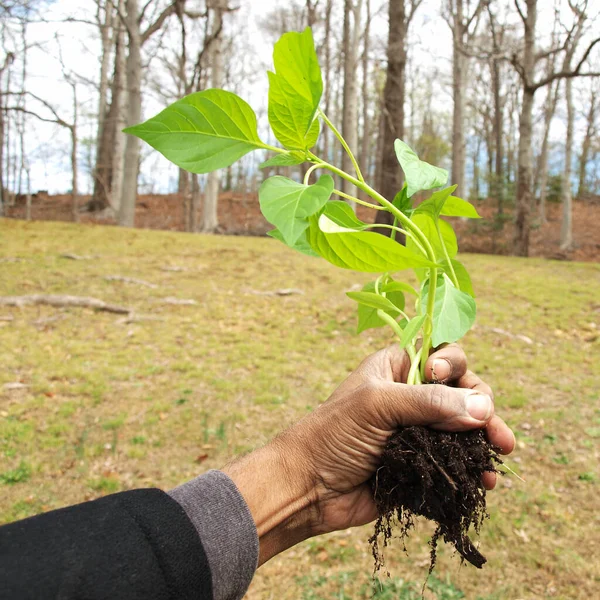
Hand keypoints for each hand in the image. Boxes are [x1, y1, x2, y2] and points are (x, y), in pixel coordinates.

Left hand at [223, 344, 514, 564]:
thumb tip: (484, 409)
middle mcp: (410, 397)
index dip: (452, 365)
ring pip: (463, 429)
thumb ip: (429, 403)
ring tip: (502, 451)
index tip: (444, 378)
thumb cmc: (333, 434)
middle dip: (482, 406)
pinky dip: (473, 469)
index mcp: (396, 369)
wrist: (308, 488)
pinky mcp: (421, 466)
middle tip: (494, 429)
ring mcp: (417, 432)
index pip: (440, 355)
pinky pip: (455, 463)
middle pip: (461, 392)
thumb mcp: (377, 406)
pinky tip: (485, 481)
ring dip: (485, 439)